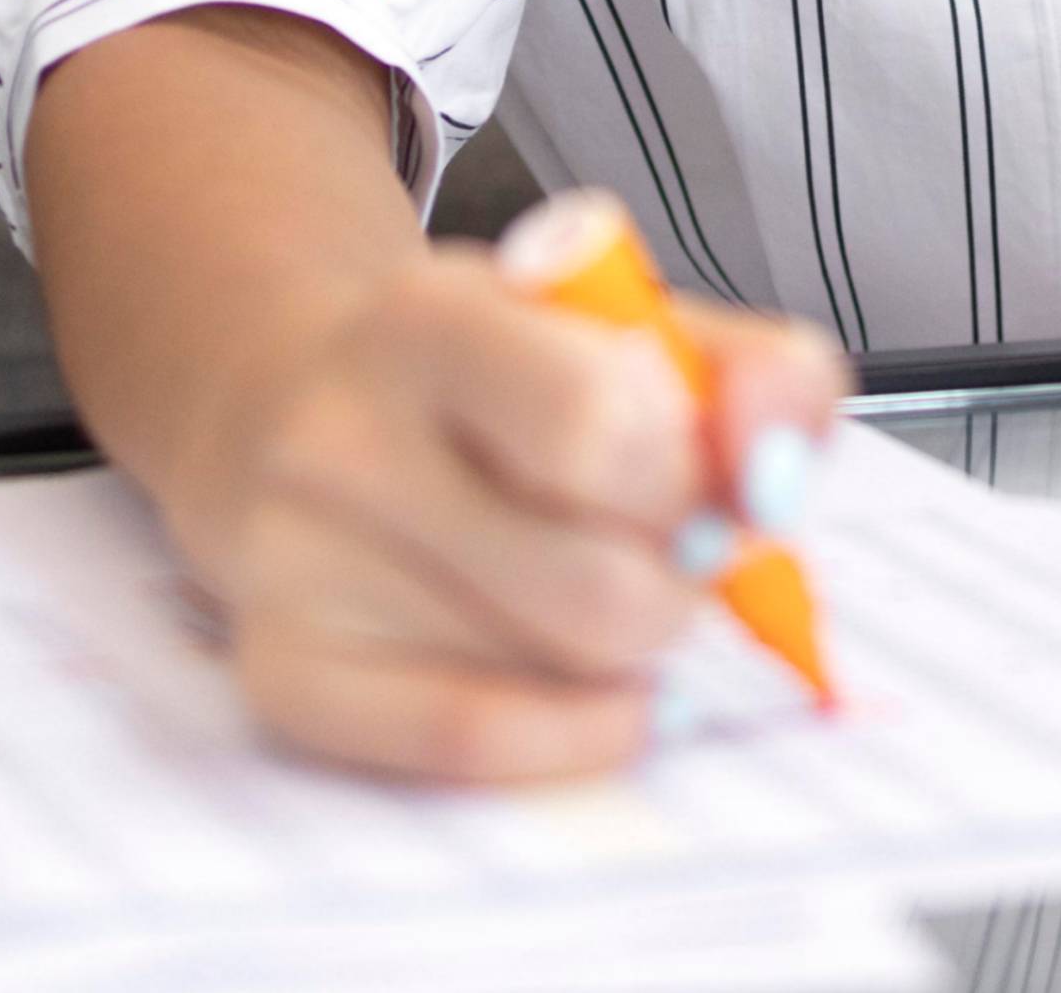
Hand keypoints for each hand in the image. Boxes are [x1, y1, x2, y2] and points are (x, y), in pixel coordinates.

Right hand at [168, 239, 846, 784]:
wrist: (296, 401)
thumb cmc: (495, 376)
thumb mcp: (628, 326)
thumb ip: (754, 376)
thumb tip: (778, 478)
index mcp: (427, 317)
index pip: (602, 428)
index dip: (694, 481)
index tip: (706, 481)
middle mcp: (338, 436)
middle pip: (598, 591)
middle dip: (679, 588)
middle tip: (673, 557)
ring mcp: (295, 563)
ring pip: (554, 673)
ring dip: (627, 655)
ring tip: (599, 588)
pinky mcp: (281, 669)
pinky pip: (465, 742)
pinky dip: (571, 733)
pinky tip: (599, 693)